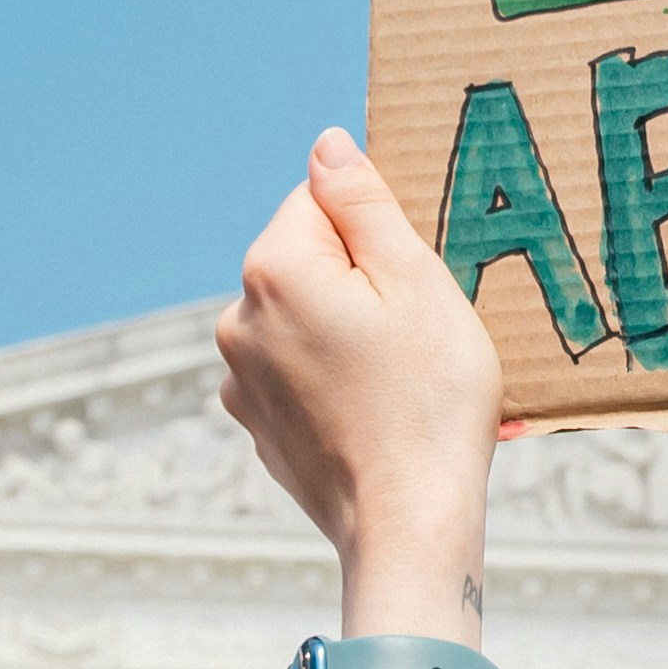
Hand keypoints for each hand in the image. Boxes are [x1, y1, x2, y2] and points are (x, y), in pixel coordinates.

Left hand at [217, 133, 504, 636]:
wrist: (409, 523)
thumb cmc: (429, 401)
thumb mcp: (418, 282)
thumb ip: (365, 204)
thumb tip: (327, 145)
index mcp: (275, 267)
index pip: (320, 200)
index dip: (378, 233)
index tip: (413, 281)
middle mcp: (237, 318)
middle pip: (307, 261)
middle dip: (359, 282)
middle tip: (415, 334)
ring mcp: (239, 379)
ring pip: (300, 319)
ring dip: (343, 332)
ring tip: (397, 381)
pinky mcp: (256, 425)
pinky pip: (295, 374)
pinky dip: (331, 381)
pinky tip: (374, 413)